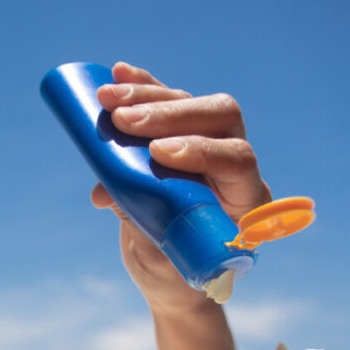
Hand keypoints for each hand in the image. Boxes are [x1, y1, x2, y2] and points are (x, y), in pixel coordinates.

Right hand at [91, 62, 271, 312]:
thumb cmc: (174, 275)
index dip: (202, 152)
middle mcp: (235, 166)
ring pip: (192, 103)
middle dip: (169, 115)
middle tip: (123, 121)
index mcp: (246, 202)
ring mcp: (210, 144)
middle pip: (219, 119)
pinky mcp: (183, 134)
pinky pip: (169, 101)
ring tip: (106, 98)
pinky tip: (119, 74)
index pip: (239, 161)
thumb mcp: (157, 260)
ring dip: (148, 96)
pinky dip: (144, 87)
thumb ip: (139, 224)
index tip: (158, 155)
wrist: (174, 274)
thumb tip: (104, 192)